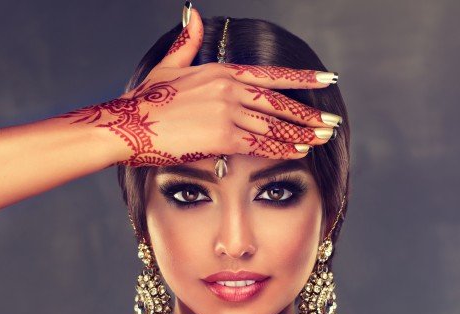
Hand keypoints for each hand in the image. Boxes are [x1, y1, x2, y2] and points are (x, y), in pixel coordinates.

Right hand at [58, 7, 341, 166]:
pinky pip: (259, 144)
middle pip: (278, 102)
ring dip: (301, 134)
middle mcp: (229, 89)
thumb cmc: (146, 100)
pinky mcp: (221, 137)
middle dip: (308, 114)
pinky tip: (298, 152)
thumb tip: (193, 14)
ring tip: (323, 139)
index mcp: (222, 72)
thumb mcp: (169, 65)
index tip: (326, 81)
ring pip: (273, 125)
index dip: (301, 79)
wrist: (128, 124)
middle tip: (331, 122)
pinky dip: (281, 149)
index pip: (270, 75)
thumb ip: (187, 42)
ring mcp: (227, 112)